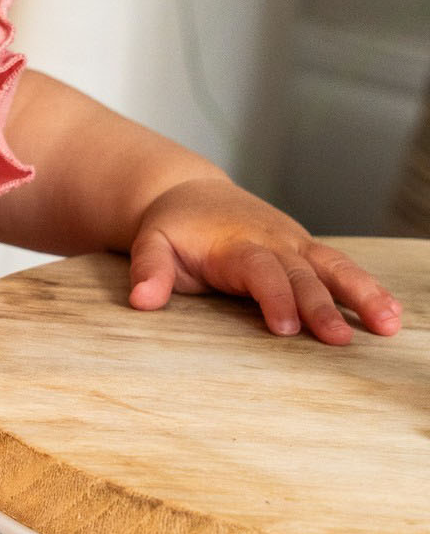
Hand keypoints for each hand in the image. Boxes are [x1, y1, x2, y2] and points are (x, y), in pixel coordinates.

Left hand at [126, 177, 403, 343]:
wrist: (190, 194)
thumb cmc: (174, 228)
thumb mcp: (151, 242)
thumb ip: (149, 270)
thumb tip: (141, 300)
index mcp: (235, 243)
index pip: (259, 271)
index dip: (273, 297)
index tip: (283, 328)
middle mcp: (271, 241)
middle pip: (301, 274)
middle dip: (321, 305)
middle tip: (340, 338)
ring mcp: (294, 244)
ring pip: (333, 266)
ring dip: (361, 293)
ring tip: (388, 324)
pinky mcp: (307, 251)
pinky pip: (341, 267)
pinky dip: (367, 288)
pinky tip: (392, 315)